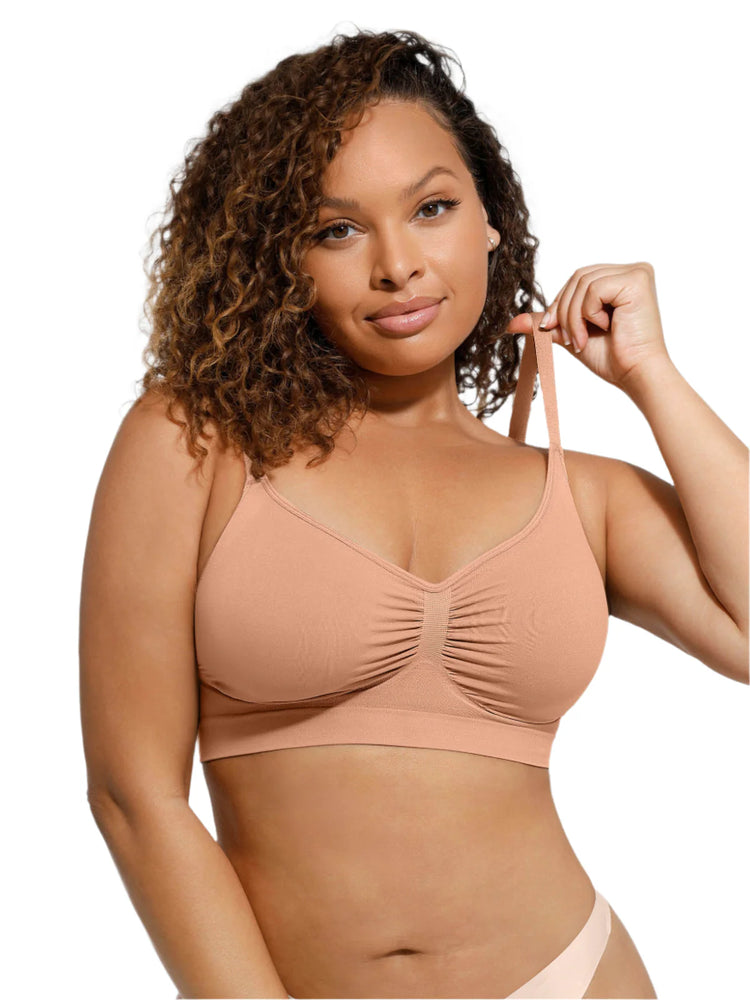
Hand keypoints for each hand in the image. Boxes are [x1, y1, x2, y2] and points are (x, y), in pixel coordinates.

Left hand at [506, 262, 671, 388]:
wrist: (635, 374)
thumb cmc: (613, 357)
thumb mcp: (572, 334)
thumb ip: (547, 324)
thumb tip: (512, 323)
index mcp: (620, 279)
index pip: (578, 279)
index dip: (560, 303)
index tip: (553, 330)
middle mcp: (632, 270)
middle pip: (578, 276)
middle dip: (564, 311)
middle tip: (568, 339)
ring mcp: (637, 273)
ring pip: (583, 282)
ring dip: (574, 317)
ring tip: (583, 339)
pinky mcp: (638, 280)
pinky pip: (594, 288)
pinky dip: (589, 313)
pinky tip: (605, 328)